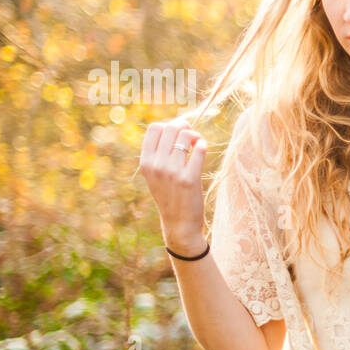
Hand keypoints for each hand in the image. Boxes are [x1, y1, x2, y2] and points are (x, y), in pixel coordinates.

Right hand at [138, 115, 208, 250]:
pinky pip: (199, 150)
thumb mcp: (155, 175)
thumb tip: (175, 127)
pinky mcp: (189, 179)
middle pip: (171, 128)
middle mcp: (157, 165)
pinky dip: (203, 145)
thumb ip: (159, 154)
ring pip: (186, 136)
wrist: (179, 224)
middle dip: (185, 126)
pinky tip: (203, 148)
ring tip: (198, 143)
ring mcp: (172, 172)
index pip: (155, 128)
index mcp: (146, 162)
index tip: (179, 131)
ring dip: (196, 135)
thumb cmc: (170, 196)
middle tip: (192, 135)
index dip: (169, 125)